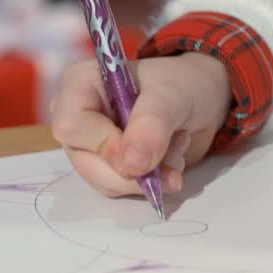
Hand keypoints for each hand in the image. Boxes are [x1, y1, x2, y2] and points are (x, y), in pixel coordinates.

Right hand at [50, 53, 230, 197]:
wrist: (201, 99)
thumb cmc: (181, 84)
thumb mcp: (173, 94)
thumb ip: (152, 123)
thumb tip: (131, 165)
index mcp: (80, 84)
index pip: (71, 126)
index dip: (107, 145)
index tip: (143, 152)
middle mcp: (77, 116)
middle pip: (86, 162)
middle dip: (135, 170)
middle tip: (173, 157)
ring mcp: (89, 145)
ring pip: (105, 182)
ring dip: (150, 174)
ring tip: (176, 143)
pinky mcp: (106, 166)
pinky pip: (122, 188)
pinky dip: (152, 180)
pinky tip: (170, 156)